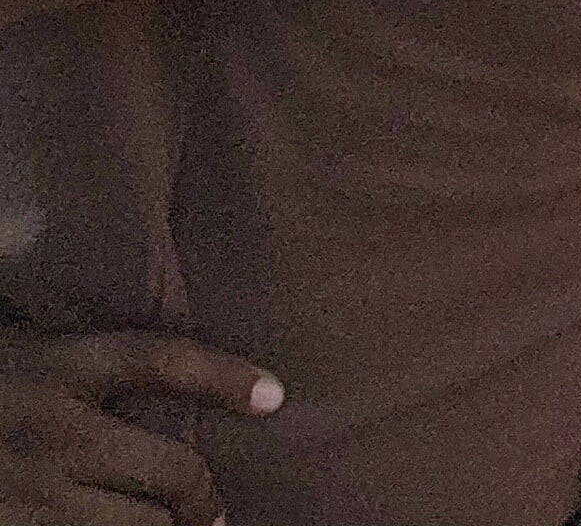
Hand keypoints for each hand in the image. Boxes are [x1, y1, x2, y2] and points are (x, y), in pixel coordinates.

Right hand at [0, 325, 277, 525]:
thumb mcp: (32, 345)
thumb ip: (98, 361)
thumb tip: (186, 368)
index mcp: (62, 368)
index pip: (161, 363)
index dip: (224, 379)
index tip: (275, 398)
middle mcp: (52, 432)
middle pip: (168, 473)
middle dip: (201, 499)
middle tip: (212, 512)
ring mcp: (30, 491)